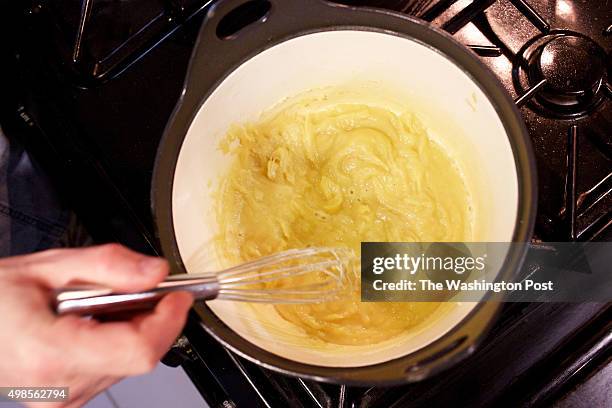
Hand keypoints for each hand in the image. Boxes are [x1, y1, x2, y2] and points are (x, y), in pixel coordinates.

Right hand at [0, 244, 192, 407]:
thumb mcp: (49, 266)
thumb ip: (108, 265)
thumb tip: (155, 272)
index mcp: (52, 353)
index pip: (138, 349)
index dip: (168, 320)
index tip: (178, 295)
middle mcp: (61, 386)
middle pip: (140, 356)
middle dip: (153, 318)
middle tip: (140, 288)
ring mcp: (64, 398)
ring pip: (130, 363)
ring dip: (135, 329)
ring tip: (105, 304)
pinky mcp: (67, 399)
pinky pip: (114, 370)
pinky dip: (119, 342)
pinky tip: (98, 322)